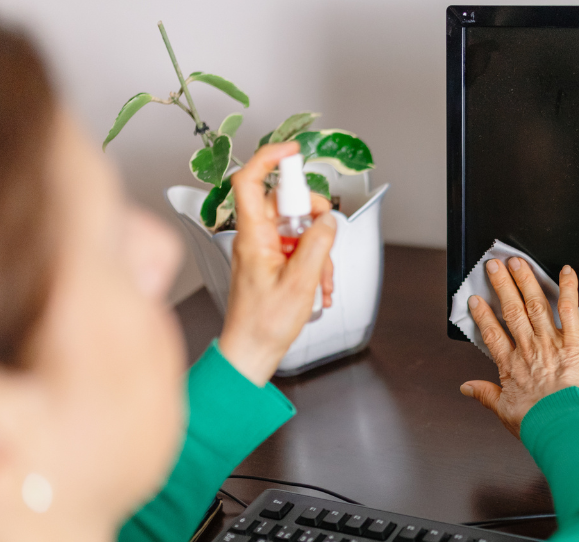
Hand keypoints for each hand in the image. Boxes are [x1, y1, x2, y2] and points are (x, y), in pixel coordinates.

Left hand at [217, 142, 336, 384]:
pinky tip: (319, 286)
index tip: (293, 152)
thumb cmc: (263, 324)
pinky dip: (313, 263)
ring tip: (323, 278)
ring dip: (318, 249)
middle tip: (326, 235)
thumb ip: (317, 244)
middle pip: (285, 205)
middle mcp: (255, 238)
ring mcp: (263, 251)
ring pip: (296, 230)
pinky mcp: (271, 264)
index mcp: (252, 236)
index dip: (270, 159)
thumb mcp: (300, 282)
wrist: (251, 352)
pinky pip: (297, 250)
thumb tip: (328, 221)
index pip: (250, 181)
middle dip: (313, 218)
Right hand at [461, 257, 578, 436]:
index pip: (492, 333)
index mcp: (511, 365)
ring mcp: (551, 342)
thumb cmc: (539, 422)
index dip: (483, 314)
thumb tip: (466, 388)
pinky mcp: (574, 341)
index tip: (476, 299)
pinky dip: (568, 288)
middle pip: (512, 310)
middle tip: (494, 266)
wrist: (563, 424)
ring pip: (535, 304)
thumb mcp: (504, 411)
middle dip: (502, 285)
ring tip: (517, 263)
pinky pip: (570, 310)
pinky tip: (565, 272)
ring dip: (525, 281)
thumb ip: (485, 395)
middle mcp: (529, 348)